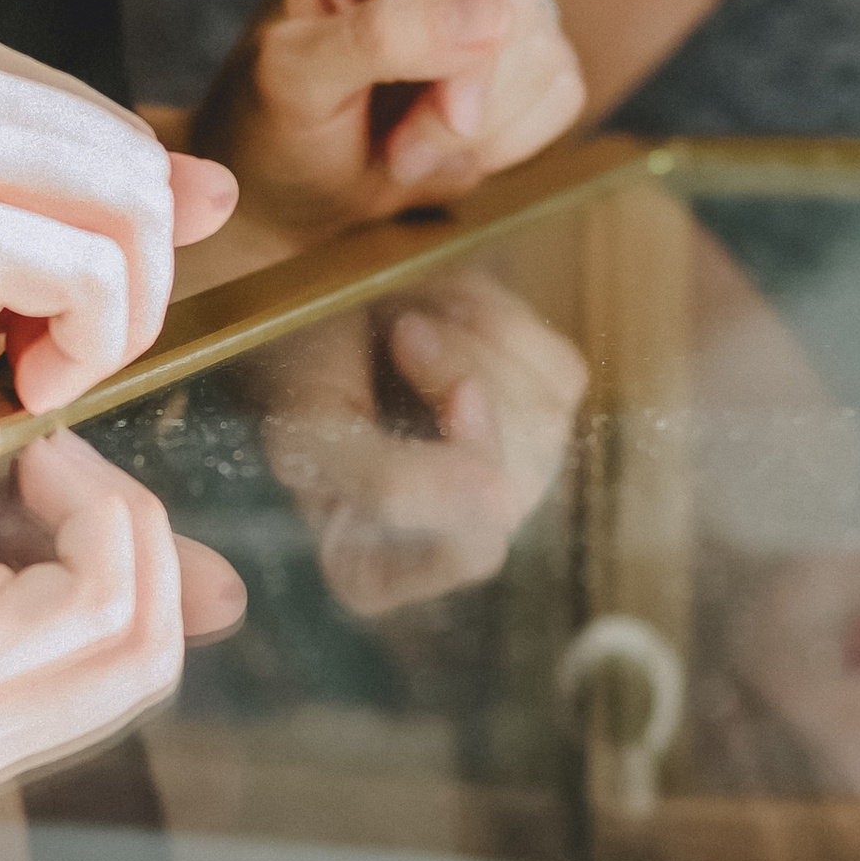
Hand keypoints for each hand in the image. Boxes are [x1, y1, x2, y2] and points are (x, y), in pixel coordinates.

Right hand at [0, 19, 234, 472]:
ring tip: (31, 376)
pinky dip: (83, 354)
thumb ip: (86, 208)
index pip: (115, 132)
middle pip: (139, 167)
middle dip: (126, 288)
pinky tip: (17, 390)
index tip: (40, 323)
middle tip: (45, 364)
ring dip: (110, 327)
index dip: (117, 246)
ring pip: (134, 218)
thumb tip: (217, 188)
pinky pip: (92, 281)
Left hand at [190, 0, 581, 251]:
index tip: (447, 117)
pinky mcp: (518, 46)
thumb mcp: (296, 80)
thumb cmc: (270, 126)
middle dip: (468, 95)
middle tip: (403, 149)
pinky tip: (451, 151)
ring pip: (544, 46)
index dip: (467, 38)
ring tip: (409, 151)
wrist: (285, 192)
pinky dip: (514, 139)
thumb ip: (380, 36)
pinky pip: (563, 86)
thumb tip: (493, 16)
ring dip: (484, 127)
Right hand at [255, 268, 586, 616]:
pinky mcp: (548, 412)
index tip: (430, 380)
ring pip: (544, 424)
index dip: (460, 469)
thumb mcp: (311, 433)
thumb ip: (387, 485)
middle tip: (398, 331)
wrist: (320, 291)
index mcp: (382, 569)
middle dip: (456, 378)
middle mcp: (456, 534)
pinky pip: (558, 373)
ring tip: (413, 320)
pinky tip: (449, 315)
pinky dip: (503, 323)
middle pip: (518, 483)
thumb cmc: (301, 368)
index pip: (470, 553)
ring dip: (473, 344)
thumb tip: (502, 507)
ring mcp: (511, 476)